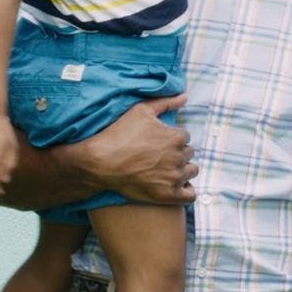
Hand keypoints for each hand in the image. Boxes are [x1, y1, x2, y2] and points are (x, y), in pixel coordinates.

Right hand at [70, 94, 197, 204]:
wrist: (101, 162)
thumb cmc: (119, 134)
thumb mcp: (141, 110)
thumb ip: (166, 102)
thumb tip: (185, 97)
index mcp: (177, 137)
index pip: (185, 137)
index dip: (172, 139)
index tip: (158, 143)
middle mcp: (179, 157)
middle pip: (188, 154)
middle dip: (177, 154)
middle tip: (158, 157)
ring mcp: (174, 177)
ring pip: (191, 172)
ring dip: (182, 170)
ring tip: (165, 170)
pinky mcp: (168, 195)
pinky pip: (190, 195)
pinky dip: (186, 191)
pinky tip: (176, 186)